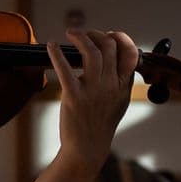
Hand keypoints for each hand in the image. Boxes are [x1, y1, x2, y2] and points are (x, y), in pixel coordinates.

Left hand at [45, 27, 137, 172]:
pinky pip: (65, 69)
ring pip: (91, 52)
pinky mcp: (74, 96)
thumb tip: (116, 60)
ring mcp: (93, 90)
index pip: (129, 53)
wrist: (88, 148)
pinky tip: (51, 45)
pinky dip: (57, 54)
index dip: (119, 38)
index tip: (107, 36)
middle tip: (84, 34)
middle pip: (108, 47)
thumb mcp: (119, 103)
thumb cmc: (100, 125)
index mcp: (122, 86)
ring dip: (80, 37)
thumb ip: (121, 81)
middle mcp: (110, 85)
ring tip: (70, 33)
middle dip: (96, 34)